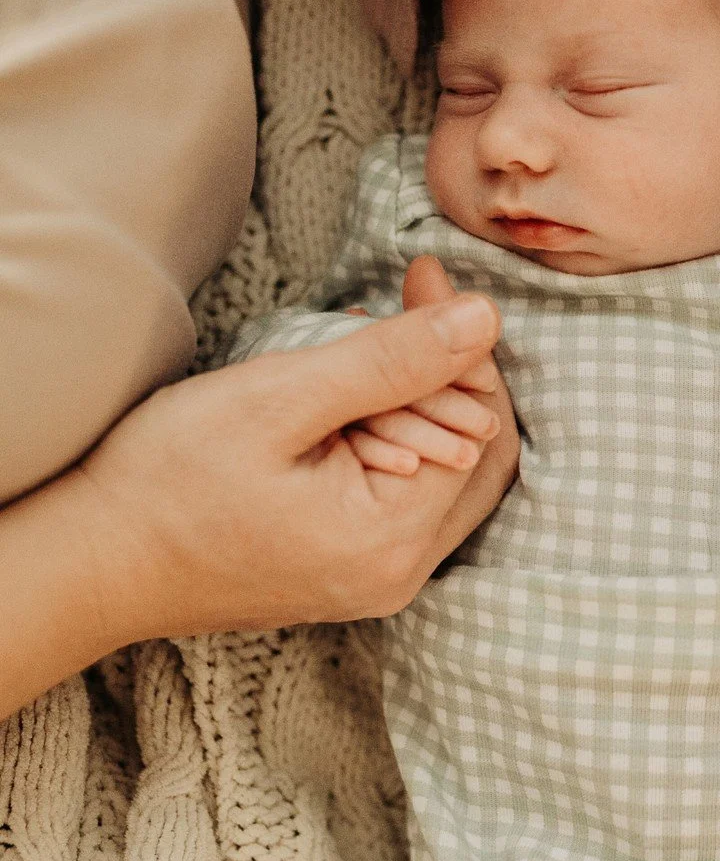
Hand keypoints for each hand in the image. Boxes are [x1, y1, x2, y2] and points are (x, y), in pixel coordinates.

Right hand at [2, 288, 523, 716]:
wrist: (93, 562)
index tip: (424, 278)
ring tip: (369, 336)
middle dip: (451, 370)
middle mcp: (400, 574)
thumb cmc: (167, 482)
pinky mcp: (351, 574)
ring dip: (421, 399)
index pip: (478, 425)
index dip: (461, 346)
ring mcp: (376, 581)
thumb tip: (486, 318)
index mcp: (392, 540)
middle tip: (412, 296)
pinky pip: (405, 497)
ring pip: (445, 473)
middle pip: (476, 455)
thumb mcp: (280, 400)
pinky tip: (352, 392)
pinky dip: (395, 436)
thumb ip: (390, 360)